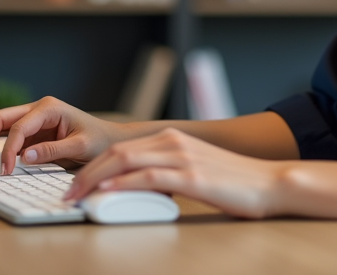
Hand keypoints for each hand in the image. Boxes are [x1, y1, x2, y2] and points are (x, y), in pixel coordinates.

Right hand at [0, 96, 120, 175]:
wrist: (110, 140)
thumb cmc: (99, 140)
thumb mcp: (80, 146)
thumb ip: (52, 151)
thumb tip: (24, 156)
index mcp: (49, 108)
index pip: (19, 126)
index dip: (9, 148)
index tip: (6, 170)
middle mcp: (38, 110)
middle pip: (0, 118)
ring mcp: (33, 120)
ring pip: (0, 126)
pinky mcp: (32, 133)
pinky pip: (9, 138)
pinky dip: (0, 149)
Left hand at [63, 128, 287, 218]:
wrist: (270, 182)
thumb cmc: (235, 183)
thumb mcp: (194, 172)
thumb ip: (165, 175)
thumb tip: (132, 191)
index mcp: (172, 139)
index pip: (121, 149)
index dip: (92, 166)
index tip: (74, 185)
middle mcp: (174, 142)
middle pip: (116, 152)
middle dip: (85, 173)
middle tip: (66, 194)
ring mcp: (182, 158)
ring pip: (125, 161)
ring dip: (95, 180)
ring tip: (77, 197)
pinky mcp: (192, 177)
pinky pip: (149, 177)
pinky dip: (123, 184)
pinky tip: (108, 193)